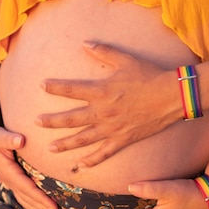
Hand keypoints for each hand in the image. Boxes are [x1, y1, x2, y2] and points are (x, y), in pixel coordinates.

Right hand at [0, 126, 64, 208]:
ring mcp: (12, 184)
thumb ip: (9, 139)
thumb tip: (20, 140)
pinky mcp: (14, 183)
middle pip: (29, 200)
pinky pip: (26, 198)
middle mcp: (10, 181)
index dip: (41, 199)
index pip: (28, 189)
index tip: (54, 207)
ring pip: (27, 202)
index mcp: (9, 173)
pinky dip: (36, 206)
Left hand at [36, 43, 181, 166]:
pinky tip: (80, 166)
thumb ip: (104, 51)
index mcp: (101, 91)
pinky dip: (92, 161)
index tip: (41, 86)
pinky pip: (104, 153)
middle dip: (52, 121)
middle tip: (37, 122)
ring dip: (65, 144)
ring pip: (83, 139)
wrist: (172, 96)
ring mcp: (112, 128)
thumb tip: (84, 43)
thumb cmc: (149, 76)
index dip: (55, 88)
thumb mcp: (126, 59)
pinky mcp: (122, 139)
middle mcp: (103, 112)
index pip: (71, 90)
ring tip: (50, 148)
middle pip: (71, 119)